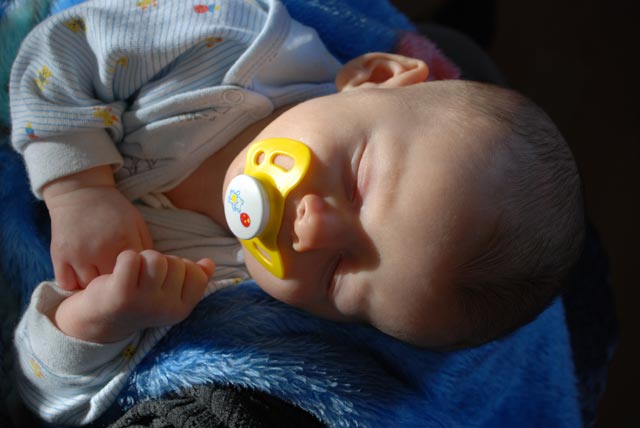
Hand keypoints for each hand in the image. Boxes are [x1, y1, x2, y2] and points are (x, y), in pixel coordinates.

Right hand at [46, 183, 152, 289]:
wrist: (80, 192)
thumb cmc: (114, 209)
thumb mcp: (137, 223)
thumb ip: (146, 248)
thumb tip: (154, 273)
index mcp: (124, 240)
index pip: (136, 275)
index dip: (137, 280)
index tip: (137, 279)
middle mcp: (100, 250)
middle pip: (113, 285)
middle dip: (118, 285)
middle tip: (120, 284)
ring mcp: (78, 254)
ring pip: (90, 288)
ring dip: (96, 288)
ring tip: (102, 282)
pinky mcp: (59, 255)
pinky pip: (67, 284)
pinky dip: (75, 286)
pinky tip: (83, 280)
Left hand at [53, 250, 214, 342]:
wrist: (95, 321)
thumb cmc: (135, 301)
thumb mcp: (167, 294)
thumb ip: (192, 279)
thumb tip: (209, 264)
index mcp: (180, 310)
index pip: (196, 274)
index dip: (179, 267)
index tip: (162, 279)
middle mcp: (165, 308)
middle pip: (175, 263)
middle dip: (159, 262)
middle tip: (142, 278)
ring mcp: (144, 302)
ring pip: (155, 258)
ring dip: (141, 259)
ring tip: (131, 274)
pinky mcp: (121, 293)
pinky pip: (131, 258)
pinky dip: (124, 259)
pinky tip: (117, 273)